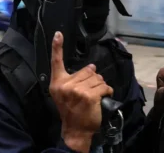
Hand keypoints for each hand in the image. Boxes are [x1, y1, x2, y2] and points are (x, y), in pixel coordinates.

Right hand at [49, 31, 112, 152]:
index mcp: (57, 83)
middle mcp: (65, 85)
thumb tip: (93, 67)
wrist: (75, 129)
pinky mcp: (89, 95)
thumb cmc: (71, 111)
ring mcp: (77, 90)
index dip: (57, 47)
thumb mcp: (66, 94)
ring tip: (96, 95)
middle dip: (93, 78)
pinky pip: (104, 86)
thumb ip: (75, 79)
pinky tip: (104, 97)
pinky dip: (107, 91)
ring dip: (101, 85)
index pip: (56, 62)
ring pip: (98, 78)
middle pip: (88, 70)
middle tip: (90, 91)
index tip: (58, 34)